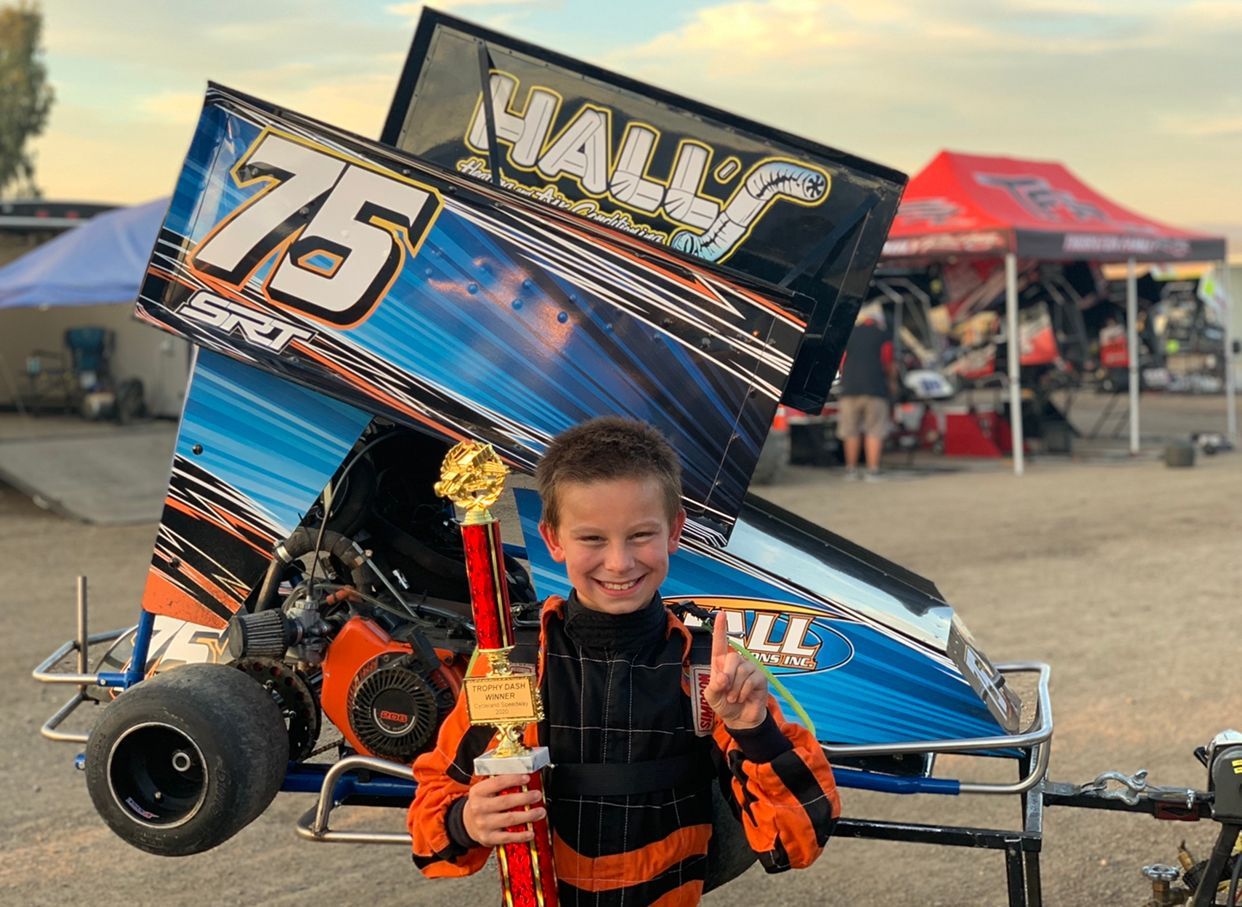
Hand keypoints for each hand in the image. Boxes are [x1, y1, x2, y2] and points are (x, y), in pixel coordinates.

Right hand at [462, 774, 545, 846]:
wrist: (468, 823)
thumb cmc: (482, 803)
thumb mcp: (484, 790)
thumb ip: (499, 782)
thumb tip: (522, 773)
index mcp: (478, 792)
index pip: (497, 782)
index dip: (514, 779)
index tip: (527, 778)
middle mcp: (479, 808)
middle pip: (506, 801)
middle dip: (525, 798)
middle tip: (537, 795)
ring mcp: (484, 824)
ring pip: (509, 819)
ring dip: (528, 815)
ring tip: (540, 812)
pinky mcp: (488, 838)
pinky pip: (507, 837)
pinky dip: (521, 836)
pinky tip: (531, 832)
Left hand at [704, 611, 767, 730]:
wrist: (739, 719)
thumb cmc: (724, 704)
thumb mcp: (712, 696)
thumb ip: (714, 686)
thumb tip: (724, 677)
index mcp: (721, 663)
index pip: (721, 643)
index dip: (721, 628)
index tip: (721, 614)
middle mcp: (736, 662)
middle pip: (732, 657)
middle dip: (728, 676)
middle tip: (726, 692)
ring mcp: (750, 668)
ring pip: (742, 670)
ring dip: (735, 688)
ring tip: (734, 698)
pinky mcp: (760, 677)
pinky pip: (752, 680)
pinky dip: (744, 692)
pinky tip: (743, 698)